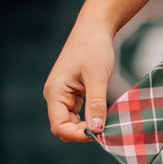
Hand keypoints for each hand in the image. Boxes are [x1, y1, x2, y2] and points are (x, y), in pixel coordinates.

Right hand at [43, 20, 115, 142]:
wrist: (94, 28)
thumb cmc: (94, 48)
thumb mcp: (97, 77)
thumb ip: (96, 104)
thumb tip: (96, 130)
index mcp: (55, 92)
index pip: (59, 126)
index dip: (77, 135)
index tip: (99, 134)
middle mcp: (55, 96)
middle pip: (64, 127)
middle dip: (82, 132)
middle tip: (106, 130)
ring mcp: (63, 95)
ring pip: (71, 122)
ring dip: (87, 125)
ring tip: (107, 123)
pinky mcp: (72, 93)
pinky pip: (77, 113)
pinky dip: (89, 117)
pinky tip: (104, 115)